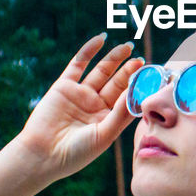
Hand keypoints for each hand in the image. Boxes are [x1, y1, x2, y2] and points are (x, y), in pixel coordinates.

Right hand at [13, 34, 142, 181]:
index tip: (152, 76)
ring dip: (114, 58)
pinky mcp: (63, 86)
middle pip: (117, 83)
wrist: (42, 155)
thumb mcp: (104, 135)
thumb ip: (120, 113)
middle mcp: (96, 105)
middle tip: (141, 60)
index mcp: (109, 119)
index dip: (139, 87)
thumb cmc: (76, 153)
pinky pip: (78, 64)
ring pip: (101, 71)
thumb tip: (136, 92)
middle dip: (129, 71)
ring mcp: (80, 94)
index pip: (128, 98)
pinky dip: (89, 51)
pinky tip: (100, 39)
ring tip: (128, 47)